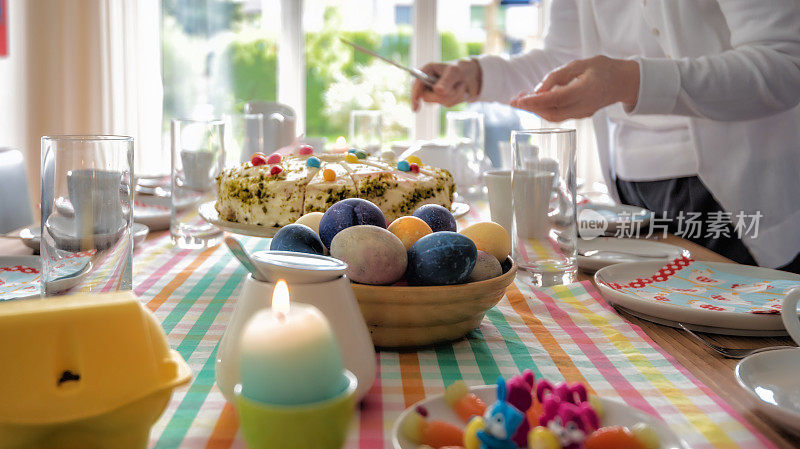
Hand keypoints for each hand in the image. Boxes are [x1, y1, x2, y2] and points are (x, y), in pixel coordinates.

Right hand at [411, 59, 481, 110]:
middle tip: (457, 87)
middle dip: (442, 96)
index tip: (416, 108)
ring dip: (454, 95)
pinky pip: (447, 103)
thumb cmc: (461, 69)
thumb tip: (438, 90)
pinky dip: (457, 98)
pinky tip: (461, 91)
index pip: (417, 85)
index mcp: (427, 71)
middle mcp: (428, 81)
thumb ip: (446, 81)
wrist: (473, 76)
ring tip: (461, 85)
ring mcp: (434, 91)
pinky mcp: (442, 98)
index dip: (415, 96)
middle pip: (427, 97)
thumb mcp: (455, 72)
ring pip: (439, 101)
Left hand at [510, 56, 639, 121]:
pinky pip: (559, 116)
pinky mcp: (581, 115)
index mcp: (586, 90)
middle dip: (530, 108)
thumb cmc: (603, 68)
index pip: (555, 99)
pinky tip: (535, 102)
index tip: (519, 100)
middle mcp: (584, 106)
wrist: (624, 82)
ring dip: (535, 110)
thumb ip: (558, 76)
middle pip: (551, 112)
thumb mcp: (580, 64)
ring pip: (554, 117)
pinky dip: (544, 110)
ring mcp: (583, 113)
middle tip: (513, 101)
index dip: (535, 101)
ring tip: (520, 101)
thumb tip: (538, 90)